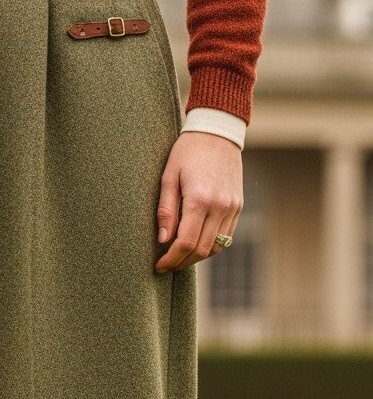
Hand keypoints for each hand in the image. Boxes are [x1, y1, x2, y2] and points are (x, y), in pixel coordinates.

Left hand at [154, 131, 242, 272]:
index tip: (159, 266)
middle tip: (167, 265)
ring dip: (197, 257)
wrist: (217, 133)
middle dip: (183, 262)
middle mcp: (220, 206)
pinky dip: (212, 246)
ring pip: (217, 247)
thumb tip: (163, 240)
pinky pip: (226, 237)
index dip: (172, 259)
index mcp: (199, 199)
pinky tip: (197, 244)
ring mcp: (232, 207)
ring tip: (180, 257)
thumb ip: (166, 210)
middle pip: (202, 250)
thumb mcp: (168, 177)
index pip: (186, 242)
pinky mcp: (238, 206)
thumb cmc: (187, 152)